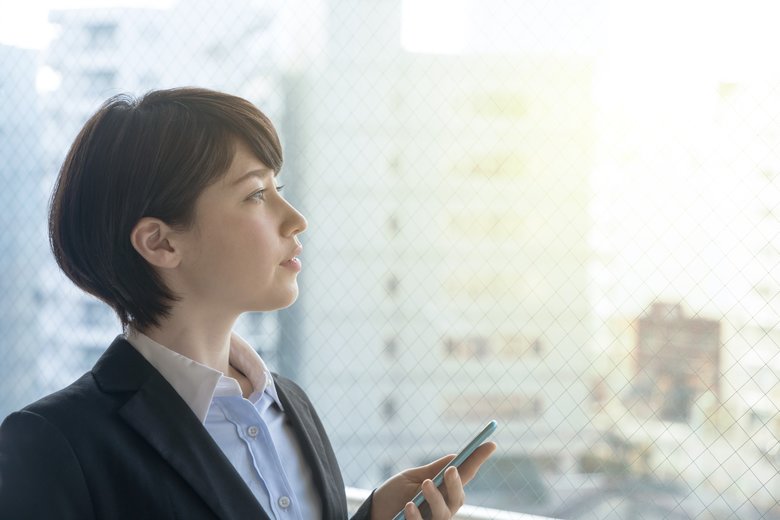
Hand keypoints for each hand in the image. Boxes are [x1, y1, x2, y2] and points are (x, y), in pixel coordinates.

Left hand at [370, 441, 495, 519]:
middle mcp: (441, 508)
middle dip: (457, 484)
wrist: (372, 512)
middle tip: (450, 470)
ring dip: (436, 498)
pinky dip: (417, 516)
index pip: (465, 475)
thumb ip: (433, 471)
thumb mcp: (412, 478)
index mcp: (442, 490)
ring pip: (444, 514)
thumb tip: (457, 456)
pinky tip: (409, 506)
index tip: (490, 444)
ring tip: (425, 485)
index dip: (478, 460)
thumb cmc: (393, 495)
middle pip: (457, 499)